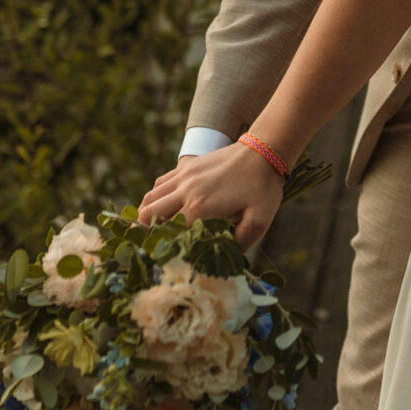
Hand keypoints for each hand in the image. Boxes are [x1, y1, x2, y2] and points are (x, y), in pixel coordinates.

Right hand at [138, 143, 283, 249]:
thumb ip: (240, 243)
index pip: (169, 234)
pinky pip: (159, 183)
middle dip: (147, 233)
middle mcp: (186, 191)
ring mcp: (184, 176)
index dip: (166, 247)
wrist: (263, 151)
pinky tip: (162, 206)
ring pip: (149, 198)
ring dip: (148, 215)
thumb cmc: (262, 188)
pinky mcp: (186, 166)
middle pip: (149, 215)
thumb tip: (224, 258)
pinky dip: (154, 197)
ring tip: (152, 229)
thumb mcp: (258, 220)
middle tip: (154, 245)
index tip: (169, 258)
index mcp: (200, 207)